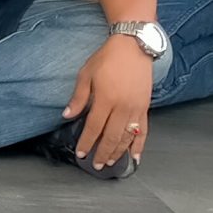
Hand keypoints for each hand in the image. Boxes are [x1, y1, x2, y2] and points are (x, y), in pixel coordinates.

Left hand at [62, 35, 153, 168]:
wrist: (133, 47)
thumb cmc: (107, 59)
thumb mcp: (86, 74)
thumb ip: (78, 98)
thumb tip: (67, 115)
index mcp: (106, 99)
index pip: (94, 127)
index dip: (87, 142)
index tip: (81, 153)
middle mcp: (123, 107)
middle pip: (111, 137)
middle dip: (102, 153)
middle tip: (95, 165)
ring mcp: (136, 109)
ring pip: (127, 137)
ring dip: (118, 152)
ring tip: (110, 163)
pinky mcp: (145, 108)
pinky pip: (143, 131)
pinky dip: (139, 146)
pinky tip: (135, 157)